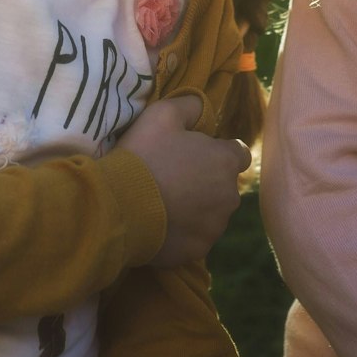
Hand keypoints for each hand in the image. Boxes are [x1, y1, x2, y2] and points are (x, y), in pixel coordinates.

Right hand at [117, 95, 251, 266]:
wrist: (119, 206)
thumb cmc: (144, 155)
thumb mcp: (162, 114)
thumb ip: (190, 106)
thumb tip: (203, 106)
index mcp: (225, 162)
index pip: (238, 154)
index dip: (217, 152)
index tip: (194, 155)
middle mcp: (229, 196)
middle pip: (224, 185)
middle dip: (206, 181)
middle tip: (173, 178)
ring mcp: (215, 226)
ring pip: (212, 213)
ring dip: (196, 208)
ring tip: (164, 203)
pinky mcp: (199, 249)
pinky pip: (196, 237)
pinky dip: (184, 231)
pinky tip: (161, 224)